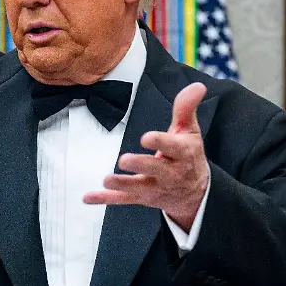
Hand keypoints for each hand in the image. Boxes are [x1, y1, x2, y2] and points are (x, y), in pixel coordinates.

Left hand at [83, 82, 209, 229]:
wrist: (196, 193)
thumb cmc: (188, 155)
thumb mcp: (190, 131)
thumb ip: (186, 108)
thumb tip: (198, 85)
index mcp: (182, 153)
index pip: (172, 147)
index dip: (160, 142)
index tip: (146, 137)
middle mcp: (169, 173)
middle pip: (154, 169)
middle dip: (140, 165)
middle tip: (124, 160)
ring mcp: (155, 187)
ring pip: (137, 187)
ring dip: (121, 184)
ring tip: (106, 180)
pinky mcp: (142, 198)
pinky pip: (123, 199)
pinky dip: (105, 199)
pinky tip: (88, 197)